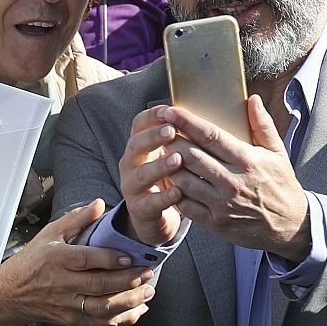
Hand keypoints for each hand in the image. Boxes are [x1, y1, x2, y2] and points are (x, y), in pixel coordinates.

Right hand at [0, 200, 152, 325]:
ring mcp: (66, 304)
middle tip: (147, 273)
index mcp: (58, 259)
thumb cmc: (34, 259)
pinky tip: (135, 310)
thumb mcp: (51, 232)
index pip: (87, 259)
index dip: (110, 259)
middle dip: (127, 281)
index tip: (130, 256)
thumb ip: (77, 218)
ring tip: (147, 292)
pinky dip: (119, 319)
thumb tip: (100, 204)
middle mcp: (62, 283)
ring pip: (101, 307)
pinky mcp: (70, 319)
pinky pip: (97, 323)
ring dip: (128, 301)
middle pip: (98, 285)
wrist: (12, 292)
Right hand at [118, 106, 183, 246]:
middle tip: (171, 130)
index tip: (168, 110)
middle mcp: (130, 162)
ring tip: (178, 160)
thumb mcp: (166, 152)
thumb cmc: (166, 176)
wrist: (154, 215)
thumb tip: (196, 112)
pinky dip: (164, 197)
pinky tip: (179, 192)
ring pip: (142, 174)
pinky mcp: (139, 208)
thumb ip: (176, 135)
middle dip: (153, 137)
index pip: (139, 124)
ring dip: (159, 166)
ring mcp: (132, 186)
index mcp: (139, 145)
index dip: (152, 116)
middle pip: (136, 145)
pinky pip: (150, 202)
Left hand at [161, 100, 309, 260]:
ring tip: (162, 153)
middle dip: (171, 140)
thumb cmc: (281, 185)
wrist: (290, 227)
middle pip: (191, 156)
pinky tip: (170, 179)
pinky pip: (186, 205)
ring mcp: (222, 204)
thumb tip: (252, 98)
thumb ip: (262, 125)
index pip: (210, 135)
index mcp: (247, 160)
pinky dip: (174, 191)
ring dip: (169, 165)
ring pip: (183, 180)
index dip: (187, 122)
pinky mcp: (215, 223)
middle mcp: (232, 182)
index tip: (171, 111)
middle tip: (160, 130)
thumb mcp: (277, 152)